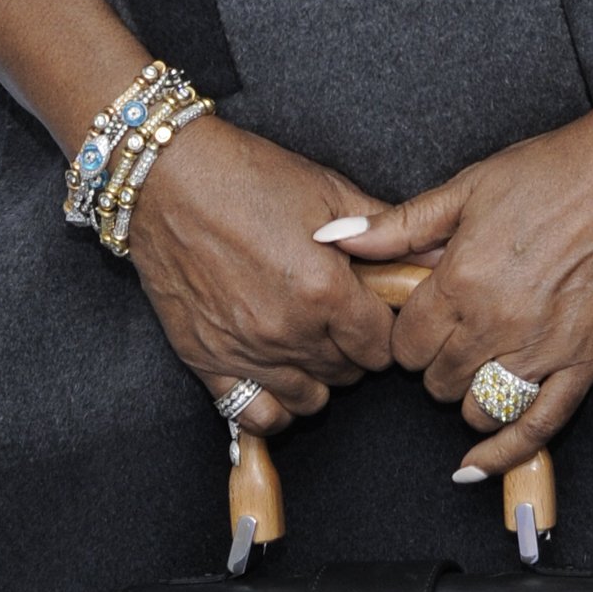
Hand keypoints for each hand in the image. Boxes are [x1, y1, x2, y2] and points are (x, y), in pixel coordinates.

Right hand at [126, 116, 394, 439]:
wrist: (166, 179)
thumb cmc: (247, 176)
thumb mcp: (326, 190)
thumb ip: (381, 228)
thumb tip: (426, 253)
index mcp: (326, 290)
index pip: (383, 344)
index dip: (384, 327)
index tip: (373, 310)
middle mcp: (290, 331)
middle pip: (350, 373)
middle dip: (353, 348)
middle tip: (340, 318)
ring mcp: (246, 351)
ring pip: (310, 400)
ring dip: (318, 376)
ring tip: (308, 342)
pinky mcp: (207, 361)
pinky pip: (255, 414)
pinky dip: (274, 405)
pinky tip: (276, 376)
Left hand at [334, 59, 592, 475]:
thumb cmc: (553, 171)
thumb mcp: (466, 187)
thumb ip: (397, 225)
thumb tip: (332, 237)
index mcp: (462, 279)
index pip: (407, 343)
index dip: (408, 336)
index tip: (419, 323)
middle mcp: (498, 323)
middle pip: (438, 380)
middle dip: (435, 364)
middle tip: (450, 337)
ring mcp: (543, 349)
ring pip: (479, 408)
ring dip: (468, 396)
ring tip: (476, 367)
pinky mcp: (586, 362)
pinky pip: (540, 426)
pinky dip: (505, 453)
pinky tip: (476, 466)